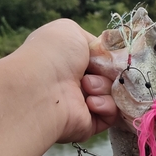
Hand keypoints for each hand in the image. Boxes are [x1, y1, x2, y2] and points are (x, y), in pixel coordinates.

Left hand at [17, 19, 117, 142]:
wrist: (42, 89)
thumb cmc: (53, 56)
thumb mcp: (71, 32)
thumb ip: (94, 42)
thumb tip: (106, 55)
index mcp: (69, 62)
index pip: (100, 60)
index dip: (108, 58)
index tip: (109, 56)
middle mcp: (75, 83)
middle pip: (110, 77)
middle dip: (107, 72)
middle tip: (92, 71)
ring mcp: (82, 104)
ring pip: (113, 94)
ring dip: (103, 87)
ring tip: (86, 86)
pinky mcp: (89, 123)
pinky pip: (111, 115)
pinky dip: (106, 106)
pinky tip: (90, 103)